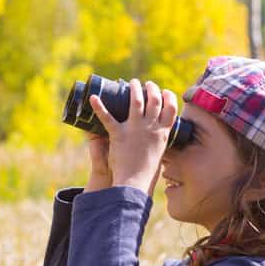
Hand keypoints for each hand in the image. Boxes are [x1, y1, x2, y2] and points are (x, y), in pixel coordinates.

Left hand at [88, 78, 177, 195]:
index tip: (165, 92)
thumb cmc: (147, 173)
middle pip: (154, 100)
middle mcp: (151, 128)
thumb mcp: (159, 154)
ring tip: (132, 83)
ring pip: (135, 101)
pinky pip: (107, 117)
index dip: (169, 98)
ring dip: (134, 89)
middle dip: (151, 88)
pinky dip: (99, 107)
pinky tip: (94, 98)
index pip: (171, 109)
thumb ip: (158, 143)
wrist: (134, 183)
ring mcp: (135, 129)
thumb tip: (158, 138)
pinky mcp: (118, 135)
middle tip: (146, 84)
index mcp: (163, 134)